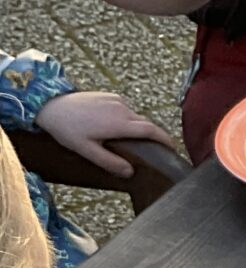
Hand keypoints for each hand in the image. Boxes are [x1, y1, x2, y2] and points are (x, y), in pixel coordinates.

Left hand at [35, 90, 174, 176]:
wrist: (51, 105)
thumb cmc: (67, 129)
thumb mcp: (87, 150)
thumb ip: (110, 162)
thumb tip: (130, 172)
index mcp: (120, 124)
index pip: (151, 131)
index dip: (165, 139)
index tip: (173, 148)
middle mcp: (122, 110)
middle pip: (146, 124)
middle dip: (152, 136)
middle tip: (153, 149)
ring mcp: (116, 100)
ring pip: (135, 116)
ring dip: (135, 127)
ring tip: (126, 140)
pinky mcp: (110, 96)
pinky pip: (125, 109)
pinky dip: (125, 119)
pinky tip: (112, 126)